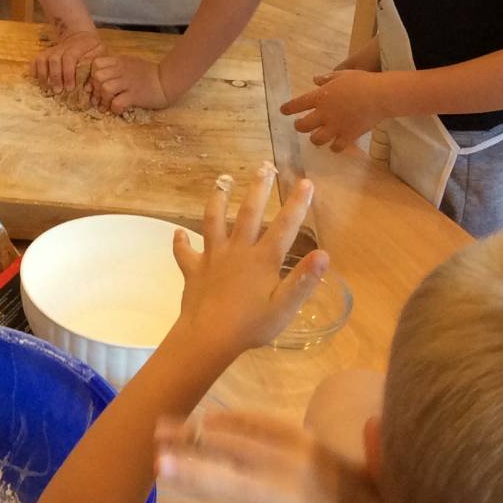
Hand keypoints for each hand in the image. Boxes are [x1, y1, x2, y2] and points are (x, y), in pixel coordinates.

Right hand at [34, 26, 103, 93]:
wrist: (80, 35)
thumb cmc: (92, 48)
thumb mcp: (100, 52)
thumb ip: (95, 64)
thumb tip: (89, 81)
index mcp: (77, 47)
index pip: (69, 58)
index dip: (68, 73)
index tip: (70, 88)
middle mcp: (62, 47)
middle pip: (54, 59)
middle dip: (55, 76)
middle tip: (58, 91)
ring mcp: (52, 50)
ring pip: (42, 59)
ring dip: (43, 75)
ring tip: (46, 89)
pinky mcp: (45, 53)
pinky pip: (36, 60)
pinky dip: (34, 70)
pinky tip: (36, 80)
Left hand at [90, 53, 183, 112]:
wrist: (167, 80)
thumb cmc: (148, 74)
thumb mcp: (129, 64)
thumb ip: (114, 67)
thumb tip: (97, 76)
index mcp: (119, 62)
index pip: (96, 63)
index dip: (91, 75)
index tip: (94, 85)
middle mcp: (121, 70)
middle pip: (97, 76)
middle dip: (95, 89)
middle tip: (98, 98)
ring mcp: (128, 82)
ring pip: (105, 88)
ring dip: (103, 100)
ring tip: (107, 106)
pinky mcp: (135, 95)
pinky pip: (118, 102)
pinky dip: (115, 109)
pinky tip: (119, 110)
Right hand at [152, 410, 390, 502]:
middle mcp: (288, 499)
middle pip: (235, 485)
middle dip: (195, 474)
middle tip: (158, 464)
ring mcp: (295, 462)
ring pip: (240, 445)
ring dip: (197, 436)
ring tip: (160, 430)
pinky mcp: (300, 436)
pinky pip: (258, 422)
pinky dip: (228, 419)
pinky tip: (200, 419)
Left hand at [174, 167, 326, 352]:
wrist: (208, 337)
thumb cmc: (250, 325)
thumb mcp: (284, 307)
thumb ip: (303, 280)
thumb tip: (324, 254)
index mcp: (262, 260)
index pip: (285, 227)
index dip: (297, 204)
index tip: (306, 182)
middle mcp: (237, 251)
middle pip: (248, 213)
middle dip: (258, 188)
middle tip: (264, 166)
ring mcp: (212, 258)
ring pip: (213, 221)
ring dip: (217, 199)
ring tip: (221, 180)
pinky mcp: (193, 269)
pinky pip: (185, 252)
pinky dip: (181, 242)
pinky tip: (178, 233)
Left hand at [280, 70, 386, 151]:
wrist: (380, 96)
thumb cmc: (361, 82)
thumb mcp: (341, 75)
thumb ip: (326, 78)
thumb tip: (315, 79)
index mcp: (320, 97)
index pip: (296, 105)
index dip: (288, 109)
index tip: (283, 111)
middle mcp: (324, 114)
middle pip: (302, 126)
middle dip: (299, 126)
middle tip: (301, 124)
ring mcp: (335, 127)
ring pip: (316, 140)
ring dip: (315, 138)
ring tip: (317, 136)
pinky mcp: (348, 136)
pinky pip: (336, 147)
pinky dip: (334, 147)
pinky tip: (335, 144)